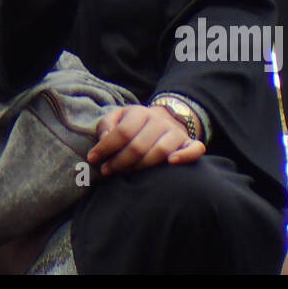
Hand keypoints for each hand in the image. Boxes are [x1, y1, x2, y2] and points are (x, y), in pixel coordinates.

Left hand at [87, 105, 204, 175]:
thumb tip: (104, 140)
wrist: (164, 120)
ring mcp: (176, 133)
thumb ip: (107, 126)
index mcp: (139, 113)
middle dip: (120, 162)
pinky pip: (194, 149)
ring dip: (141, 166)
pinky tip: (171, 163)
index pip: (122, 132)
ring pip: (161, 151)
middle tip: (107, 171)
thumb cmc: (134, 124)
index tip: (93, 159)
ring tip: (126, 175)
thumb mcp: (117, 118)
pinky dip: (185, 156)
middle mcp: (159, 121)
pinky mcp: (189, 143)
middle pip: (139, 145)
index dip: (106, 147)